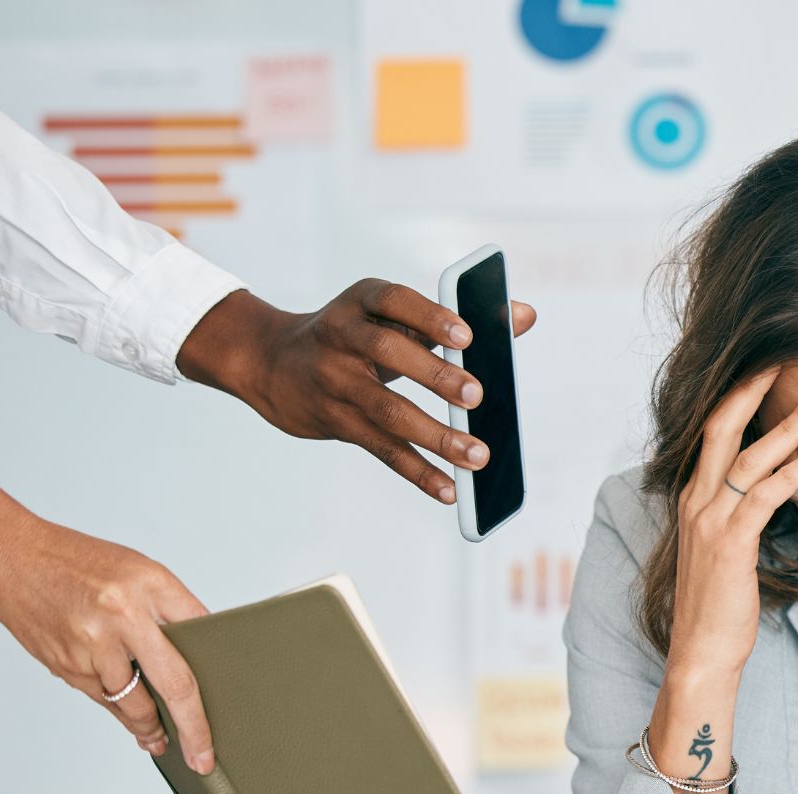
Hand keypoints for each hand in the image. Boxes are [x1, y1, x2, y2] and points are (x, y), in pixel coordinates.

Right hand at [0, 478, 214, 772]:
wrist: (12, 560)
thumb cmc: (81, 563)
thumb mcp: (141, 571)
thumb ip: (173, 609)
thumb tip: (204, 651)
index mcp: (149, 586)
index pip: (201, 639)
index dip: (219, 672)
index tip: (230, 704)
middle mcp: (122, 617)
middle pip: (173, 684)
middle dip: (191, 728)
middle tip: (203, 758)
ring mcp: (91, 646)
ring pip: (132, 703)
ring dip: (150, 727)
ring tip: (162, 740)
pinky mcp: (66, 666)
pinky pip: (103, 699)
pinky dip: (119, 712)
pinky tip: (132, 722)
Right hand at [177, 281, 537, 503]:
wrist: (273, 362)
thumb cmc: (358, 335)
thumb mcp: (393, 315)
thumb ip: (458, 318)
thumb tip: (525, 315)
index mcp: (362, 301)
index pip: (394, 300)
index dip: (429, 316)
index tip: (466, 336)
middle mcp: (342, 337)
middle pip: (388, 353)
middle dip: (435, 375)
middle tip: (477, 395)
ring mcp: (335, 381)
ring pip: (387, 410)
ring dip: (435, 436)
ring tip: (477, 456)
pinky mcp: (335, 421)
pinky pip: (381, 449)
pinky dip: (417, 471)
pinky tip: (449, 489)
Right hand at [646, 369, 797, 793]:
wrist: (701, 653)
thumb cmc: (721, 603)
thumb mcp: (727, 548)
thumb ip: (741, 512)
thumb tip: (772, 487)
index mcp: (694, 497)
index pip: (712, 433)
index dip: (738, 398)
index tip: (768, 370)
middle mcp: (696, 501)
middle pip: (719, 428)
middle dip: (750, 391)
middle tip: (783, 361)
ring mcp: (710, 522)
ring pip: (745, 459)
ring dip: (784, 429)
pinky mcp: (730, 545)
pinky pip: (761, 499)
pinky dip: (789, 474)